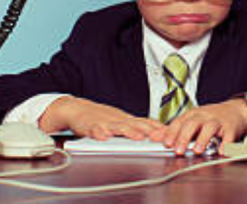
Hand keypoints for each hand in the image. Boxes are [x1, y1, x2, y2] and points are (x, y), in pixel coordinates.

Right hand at [38, 96, 161, 140]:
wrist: (77, 109)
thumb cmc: (101, 118)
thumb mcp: (122, 121)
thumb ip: (138, 126)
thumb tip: (159, 130)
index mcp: (126, 120)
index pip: (145, 123)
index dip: (157, 128)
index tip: (169, 134)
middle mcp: (118, 120)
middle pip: (135, 125)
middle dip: (148, 131)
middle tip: (159, 137)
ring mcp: (105, 123)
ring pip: (118, 127)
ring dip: (128, 132)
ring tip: (137, 137)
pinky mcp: (90, 126)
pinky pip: (94, 130)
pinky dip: (99, 133)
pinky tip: (103, 137)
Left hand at [149, 99, 246, 154]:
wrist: (235, 111)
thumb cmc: (211, 118)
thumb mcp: (192, 120)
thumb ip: (175, 129)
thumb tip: (155, 137)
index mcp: (193, 115)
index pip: (179, 122)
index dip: (172, 133)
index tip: (166, 143)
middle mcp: (204, 116)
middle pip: (192, 123)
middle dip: (184, 137)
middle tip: (179, 150)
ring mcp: (218, 121)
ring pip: (210, 127)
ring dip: (203, 139)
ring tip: (198, 150)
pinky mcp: (231, 128)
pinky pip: (228, 135)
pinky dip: (226, 144)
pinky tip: (221, 151)